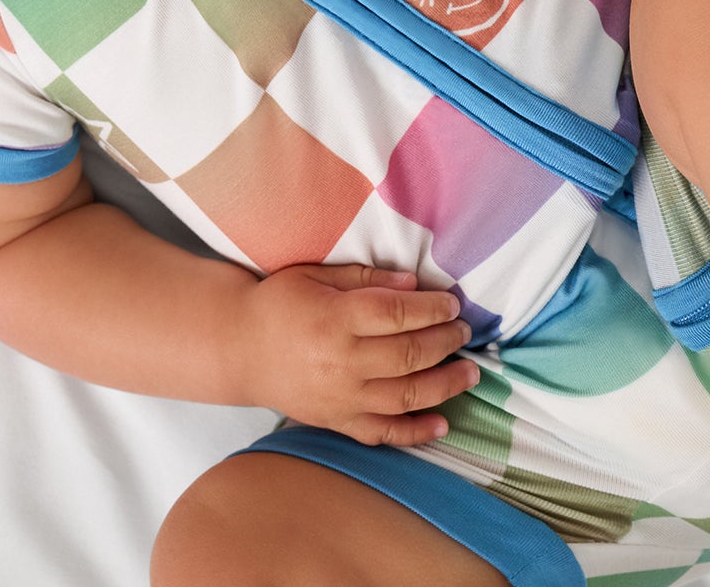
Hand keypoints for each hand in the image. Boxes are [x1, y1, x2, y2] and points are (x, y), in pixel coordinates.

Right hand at [236, 264, 477, 446]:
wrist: (239, 349)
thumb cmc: (277, 303)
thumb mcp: (314, 275)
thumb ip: (363, 279)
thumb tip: (412, 285)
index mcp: (335, 318)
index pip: (397, 313)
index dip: (432, 308)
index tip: (452, 302)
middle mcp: (342, 361)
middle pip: (410, 354)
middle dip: (446, 341)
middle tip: (465, 331)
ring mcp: (342, 398)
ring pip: (407, 395)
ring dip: (446, 385)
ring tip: (470, 372)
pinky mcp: (338, 421)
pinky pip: (384, 433)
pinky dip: (416, 432)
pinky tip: (443, 423)